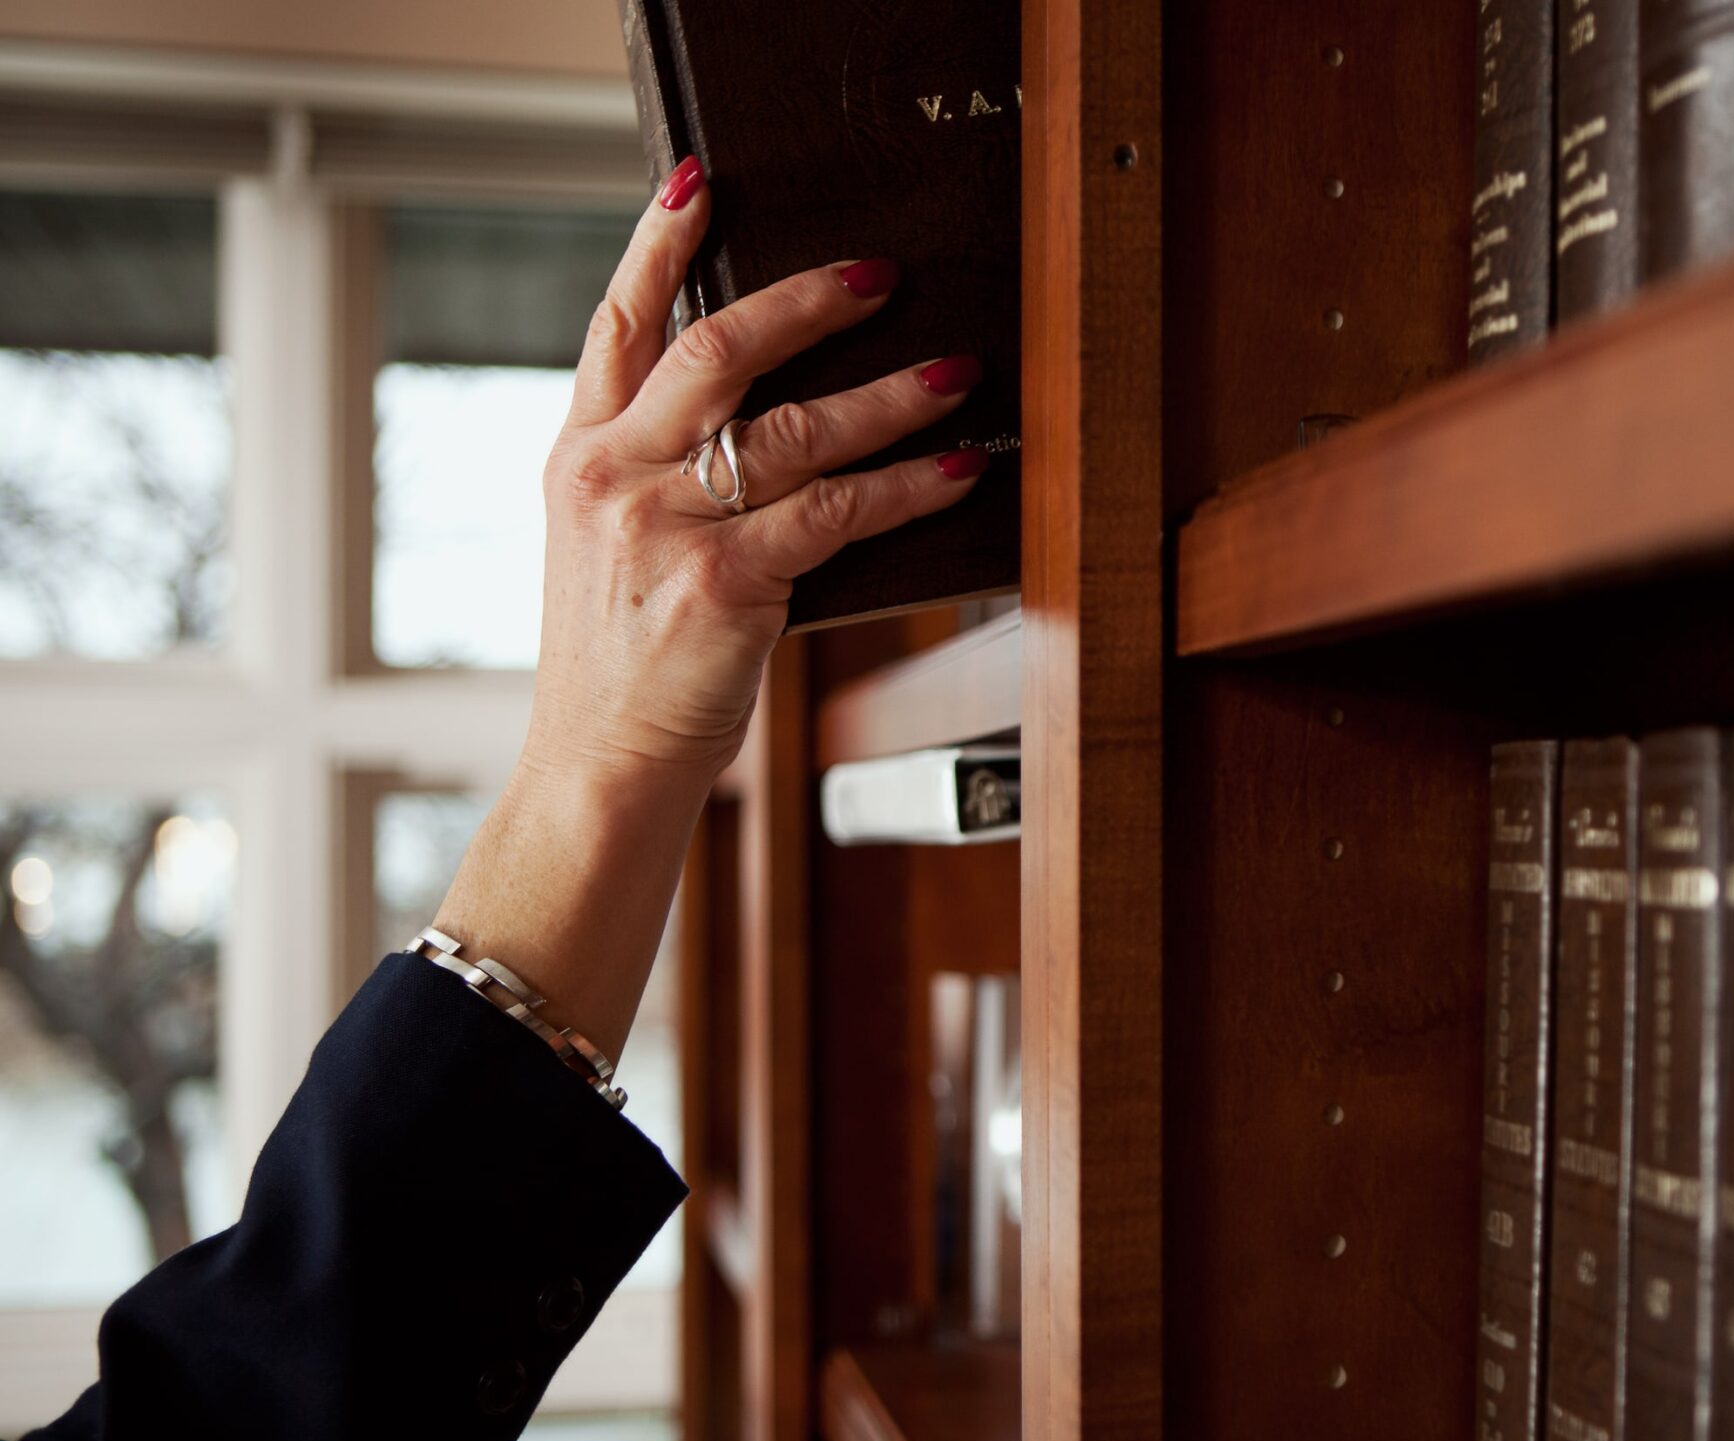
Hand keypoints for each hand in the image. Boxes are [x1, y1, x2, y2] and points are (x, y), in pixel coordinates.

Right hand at [525, 151, 985, 799]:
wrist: (598, 769)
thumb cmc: (623, 666)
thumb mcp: (610, 551)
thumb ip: (662, 475)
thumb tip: (765, 415)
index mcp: (579, 458)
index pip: (617, 325)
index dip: (657, 245)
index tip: (699, 181)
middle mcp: (613, 477)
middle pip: (716, 351)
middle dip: (806, 301)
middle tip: (879, 274)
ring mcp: (665, 528)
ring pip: (794, 429)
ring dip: (889, 395)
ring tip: (954, 370)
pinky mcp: (724, 584)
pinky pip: (837, 513)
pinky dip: (908, 487)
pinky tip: (957, 468)